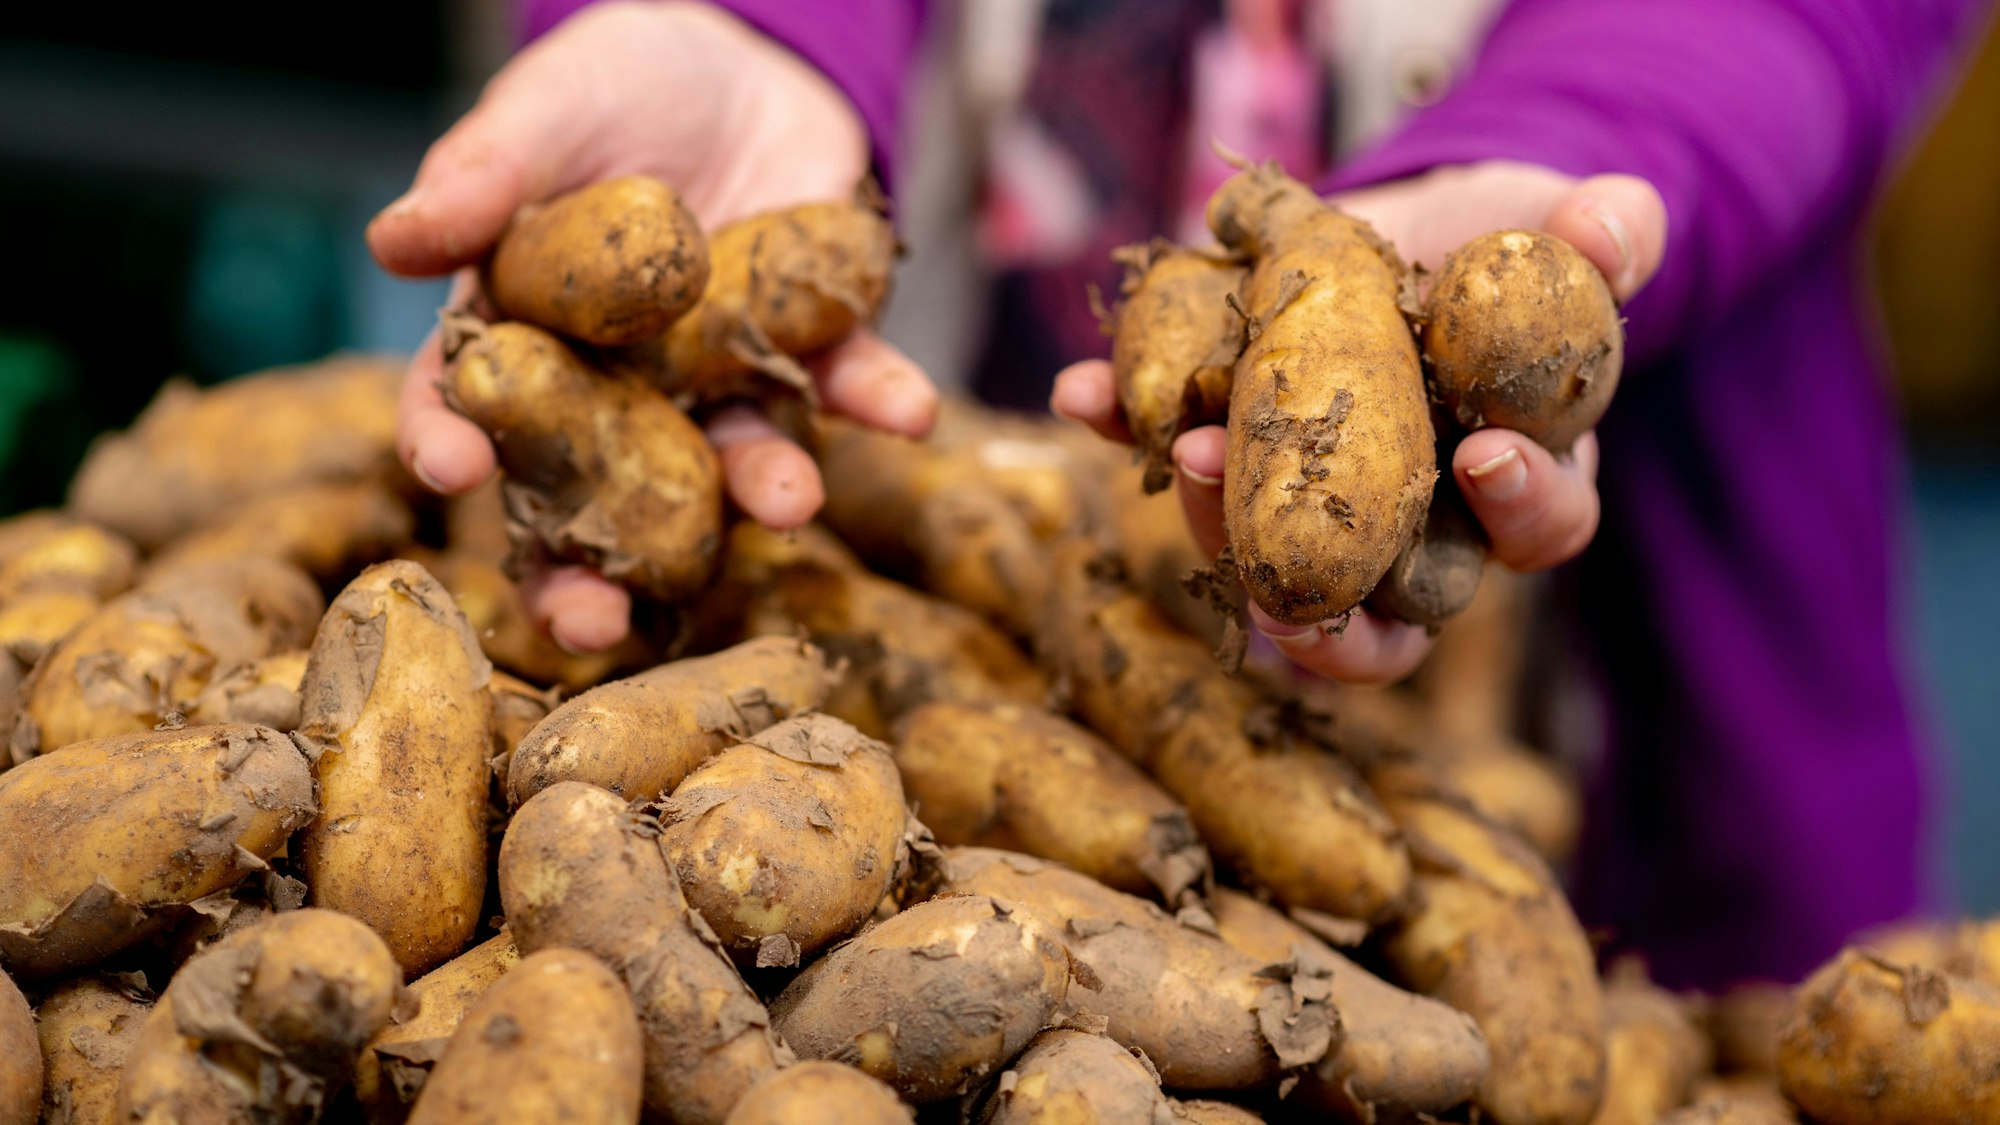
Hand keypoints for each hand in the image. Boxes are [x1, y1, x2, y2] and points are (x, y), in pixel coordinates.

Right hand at [367, 0, 937, 651]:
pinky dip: (879, 398)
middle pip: (597, 495)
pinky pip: (847, 386)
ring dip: (763, 490)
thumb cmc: (617, 85)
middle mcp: (623, 388)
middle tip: (594, 626)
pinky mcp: (812, 348)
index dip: (452, 442)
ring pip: (733, 460)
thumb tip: (393, 241)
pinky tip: (910, 411)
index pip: (472, 404)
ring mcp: (721, 379)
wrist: (748, 58)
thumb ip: (483, 174)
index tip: (449, 472)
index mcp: (530, 337)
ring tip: (789, 504)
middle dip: (595, 568)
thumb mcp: (549, 109)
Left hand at [1052, 160, 1665, 683]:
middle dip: (1331, 595)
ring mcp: (1306, 501)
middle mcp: (1409, 524)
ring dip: (1219, 515)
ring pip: (1265, 555)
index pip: (1534, 530)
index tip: (1485, 454)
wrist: (1407, 225)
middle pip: (1380, 604)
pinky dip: (1122, 426)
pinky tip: (1085, 394)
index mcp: (1512, 485)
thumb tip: (1622, 224)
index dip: (1518, 506)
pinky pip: (1169, 455)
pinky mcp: (1224, 448)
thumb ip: (1604, 236)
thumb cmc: (1507, 250)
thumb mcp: (1561, 230)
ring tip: (1187, 451)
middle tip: (1292, 583)